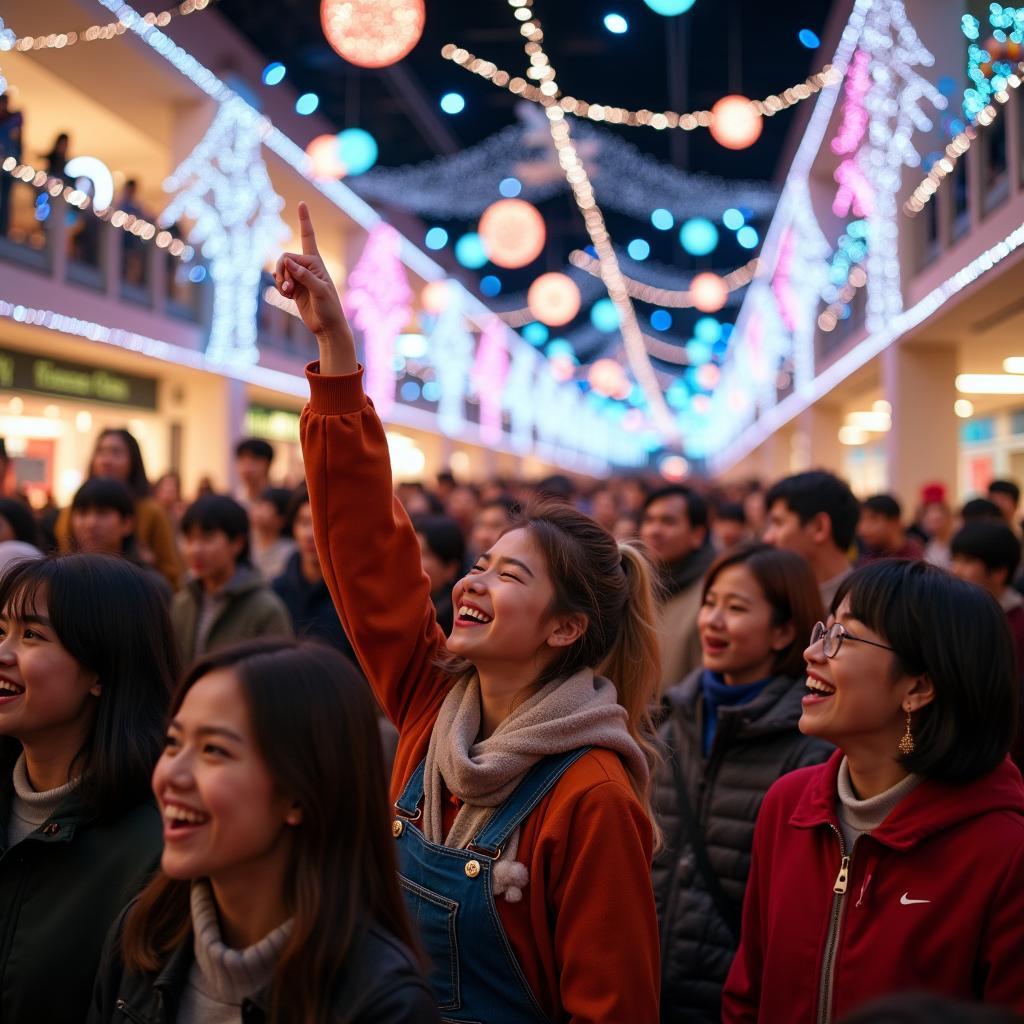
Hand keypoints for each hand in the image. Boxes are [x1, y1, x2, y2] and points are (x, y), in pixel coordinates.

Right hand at [274, 203, 356, 373]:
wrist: (327, 327)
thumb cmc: (329, 309)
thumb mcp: (320, 292)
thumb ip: (305, 276)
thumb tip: (290, 263)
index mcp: (316, 262)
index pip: (308, 237)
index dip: (304, 220)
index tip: (302, 203)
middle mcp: (307, 266)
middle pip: (284, 258)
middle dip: (282, 271)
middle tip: (288, 287)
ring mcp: (300, 277)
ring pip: (280, 269)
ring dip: (280, 280)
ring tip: (288, 293)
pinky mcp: (294, 288)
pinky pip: (280, 280)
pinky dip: (281, 287)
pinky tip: (288, 296)